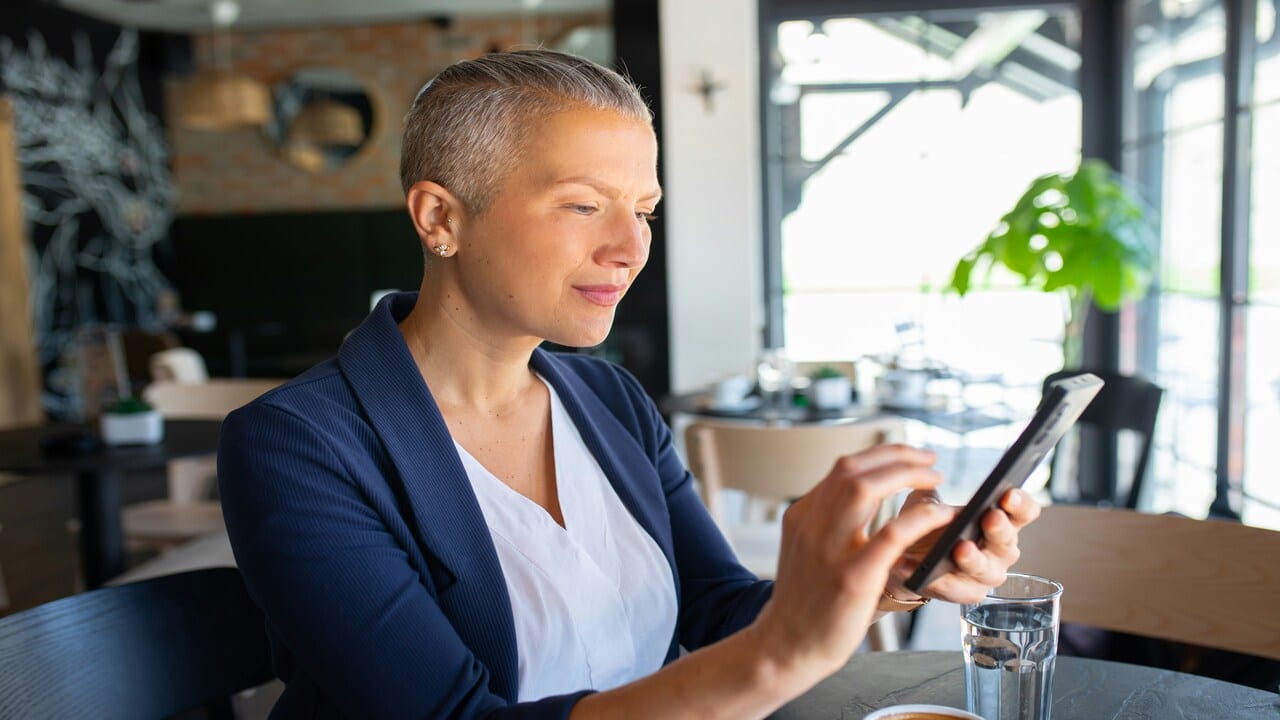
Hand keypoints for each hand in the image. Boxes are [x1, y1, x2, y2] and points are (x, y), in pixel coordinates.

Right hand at [751, 444, 954, 677]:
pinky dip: (919, 517)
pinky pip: (890, 535)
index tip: (910, 457)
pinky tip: (939, 515)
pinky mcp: (851, 579)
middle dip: (898, 456)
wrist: (784, 646)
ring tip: (934, 478)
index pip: (842, 468)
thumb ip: (829, 521)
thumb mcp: (807, 550)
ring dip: (906, 475)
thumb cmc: (804, 603)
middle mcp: (811, 525)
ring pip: (865, 488)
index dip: (882, 455)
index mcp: (802, 515)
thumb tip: (866, 494)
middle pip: (853, 469)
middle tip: (929, 459)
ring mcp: (829, 550)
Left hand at [886, 488, 1041, 604]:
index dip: (1021, 503)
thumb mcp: (926, 502)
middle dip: (1000, 528)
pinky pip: (961, 589)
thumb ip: (930, 492)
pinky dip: (942, 581)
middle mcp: (1001, 549)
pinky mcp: (970, 593)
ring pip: (989, 569)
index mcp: (1000, 520)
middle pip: (1009, 540)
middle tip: (990, 517)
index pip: (1023, 512)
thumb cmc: (926, 526)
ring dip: (975, 559)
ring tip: (960, 548)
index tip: (1008, 494)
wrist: (905, 558)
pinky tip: (926, 571)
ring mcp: (988, 574)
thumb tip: (926, 480)